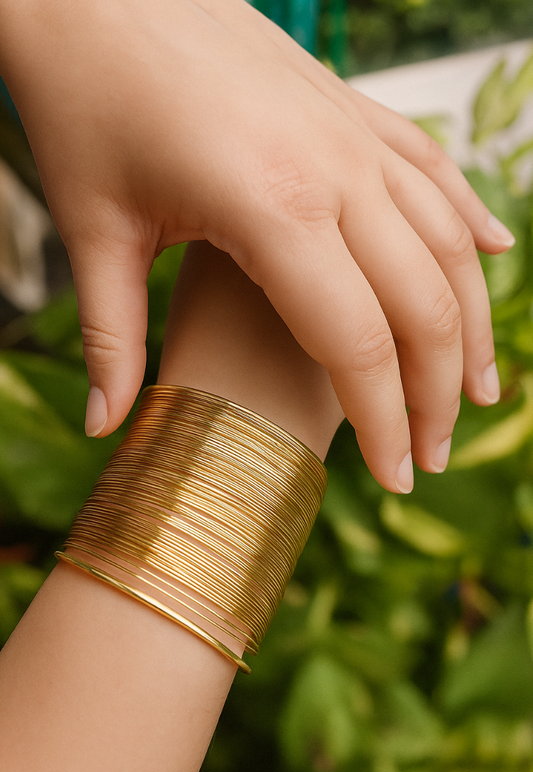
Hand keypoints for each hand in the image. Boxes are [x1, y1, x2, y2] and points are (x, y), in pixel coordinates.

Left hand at [0, 0, 513, 491]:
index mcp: (274, 208)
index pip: (358, 345)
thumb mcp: (91, 228)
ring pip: (446, 243)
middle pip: (424, 306)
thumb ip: (111, 338)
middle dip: (437, 394)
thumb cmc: (85, 98)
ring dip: (471, 323)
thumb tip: (109, 430)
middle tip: (433, 454)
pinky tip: (495, 253)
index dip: (384, 423)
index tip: (396, 479)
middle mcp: (335, 170)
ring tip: (482, 388)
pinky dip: (468, 220)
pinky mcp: (348, 108)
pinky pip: (431, 172)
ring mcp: (351, 133)